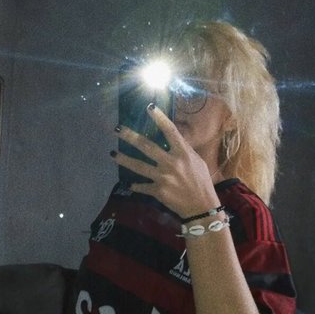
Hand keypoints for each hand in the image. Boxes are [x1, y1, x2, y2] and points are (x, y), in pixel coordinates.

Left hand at [112, 104, 219, 218]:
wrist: (201, 206)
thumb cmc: (201, 181)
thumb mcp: (196, 161)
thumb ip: (183, 150)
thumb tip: (173, 139)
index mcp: (183, 153)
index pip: (170, 131)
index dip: (159, 118)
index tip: (149, 107)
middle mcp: (171, 163)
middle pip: (147, 146)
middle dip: (130, 136)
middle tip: (117, 129)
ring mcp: (163, 177)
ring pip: (138, 166)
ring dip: (124, 159)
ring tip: (112, 154)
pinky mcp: (158, 191)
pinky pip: (142, 186)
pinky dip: (135, 186)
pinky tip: (129, 184)